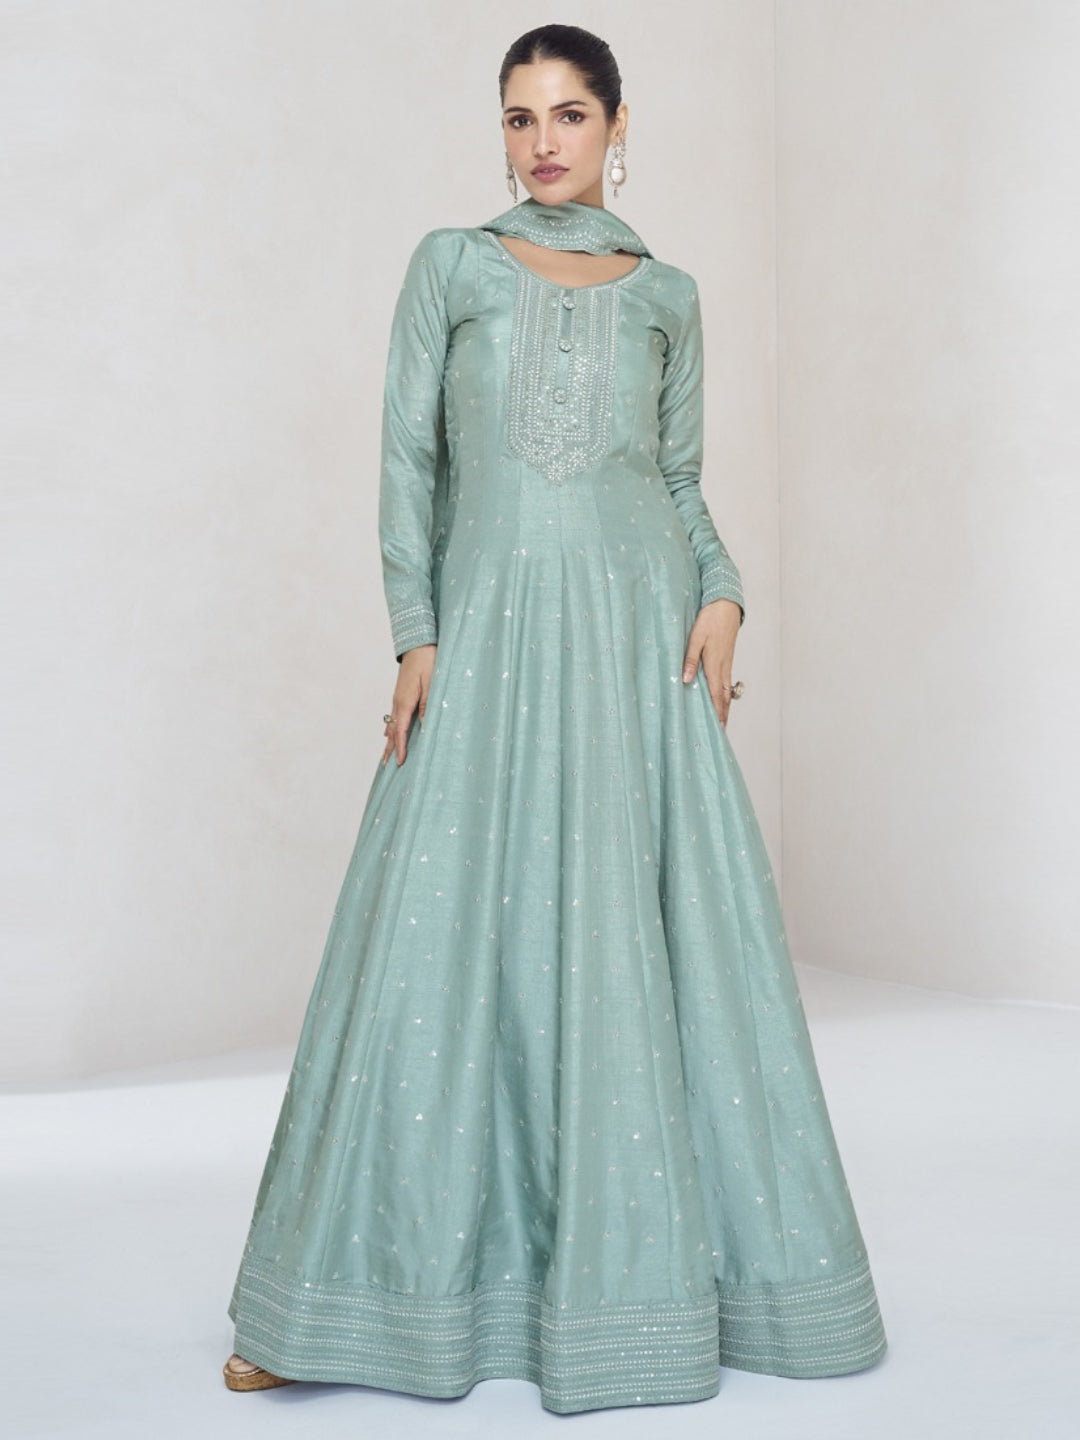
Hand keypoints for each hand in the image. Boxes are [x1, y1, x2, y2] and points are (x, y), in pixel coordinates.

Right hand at [382, 644, 435, 766]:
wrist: (418, 644)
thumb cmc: (428, 662)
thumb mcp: (432, 685)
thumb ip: (428, 706)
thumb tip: (424, 727)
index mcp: (405, 702)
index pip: (400, 731)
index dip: (400, 748)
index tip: (400, 762)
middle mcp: (398, 701)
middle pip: (392, 731)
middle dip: (390, 749)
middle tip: (386, 766)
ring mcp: (398, 697)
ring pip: (391, 724)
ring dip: (389, 740)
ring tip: (386, 755)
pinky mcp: (401, 694)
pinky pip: (393, 716)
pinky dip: (390, 728)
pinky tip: (388, 733)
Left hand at [682, 598, 741, 727]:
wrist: (726, 606)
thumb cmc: (709, 620)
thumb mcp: (695, 638)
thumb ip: (690, 659)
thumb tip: (686, 681)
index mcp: (714, 664)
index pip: (715, 695)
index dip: (716, 712)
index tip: (718, 728)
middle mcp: (723, 667)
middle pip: (724, 697)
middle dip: (723, 715)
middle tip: (722, 731)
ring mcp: (727, 663)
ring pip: (727, 690)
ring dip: (725, 706)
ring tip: (723, 720)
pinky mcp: (727, 659)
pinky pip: (727, 682)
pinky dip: (725, 694)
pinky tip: (722, 698)